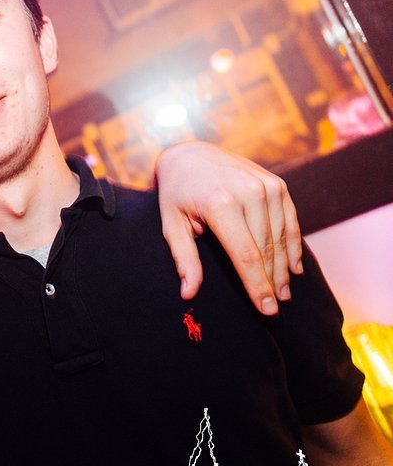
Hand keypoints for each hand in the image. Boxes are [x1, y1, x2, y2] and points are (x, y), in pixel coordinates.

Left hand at [155, 141, 302, 314]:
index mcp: (220, 204)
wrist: (191, 154)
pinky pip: (290, 221)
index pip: (245, 255)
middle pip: (267, 249)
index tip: (267, 311)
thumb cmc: (177, 195)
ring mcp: (267, 186)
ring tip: (284, 294)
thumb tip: (188, 294)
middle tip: (275, 310)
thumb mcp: (172, 226)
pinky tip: (294, 268)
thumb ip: (184, 260)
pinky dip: (293, 246)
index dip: (258, 286)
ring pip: (281, 238)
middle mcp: (249, 193)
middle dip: (272, 282)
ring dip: (284, 269)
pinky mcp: (277, 184)